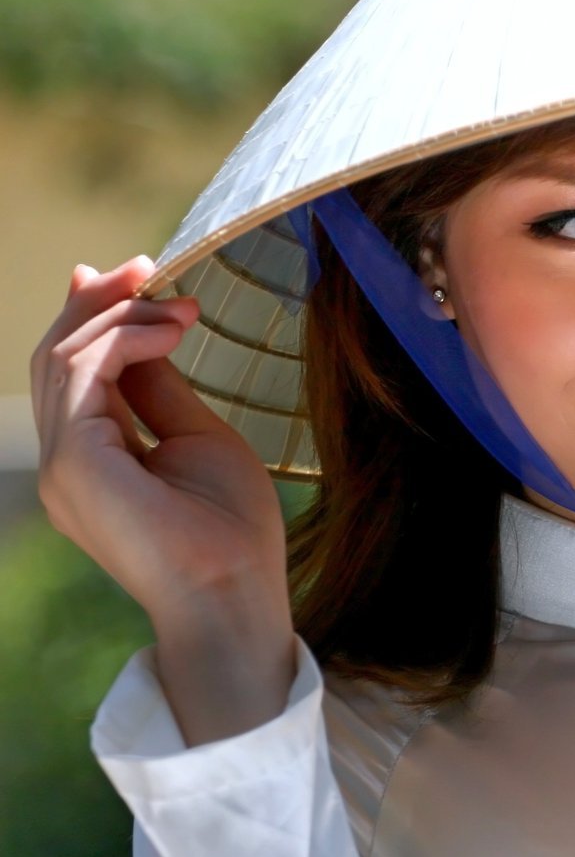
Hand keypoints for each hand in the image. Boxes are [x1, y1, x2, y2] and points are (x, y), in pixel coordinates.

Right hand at [30, 255, 291, 633]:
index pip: (72, 373)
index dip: (96, 316)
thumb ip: (161, 391)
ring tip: (178, 305)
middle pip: (56, 357)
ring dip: (120, 316)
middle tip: (146, 265)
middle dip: (98, 302)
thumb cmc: (231, 530)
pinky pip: (82, 373)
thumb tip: (149, 338)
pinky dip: (124, 340)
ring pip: (63, 358)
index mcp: (88, 460)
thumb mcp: (198, 438)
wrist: (236, 591)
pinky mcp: (74, 462)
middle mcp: (63, 462)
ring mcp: (61, 465)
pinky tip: (171, 332)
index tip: (142, 277)